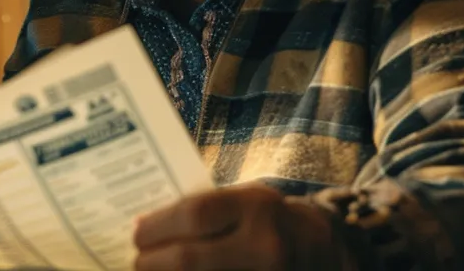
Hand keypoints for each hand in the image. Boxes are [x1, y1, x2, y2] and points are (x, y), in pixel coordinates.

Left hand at [132, 183, 350, 270]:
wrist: (327, 252)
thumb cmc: (271, 222)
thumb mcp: (247, 201)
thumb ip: (204, 210)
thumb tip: (145, 226)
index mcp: (256, 208)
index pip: (193, 215)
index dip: (156, 227)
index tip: (136, 233)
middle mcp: (264, 246)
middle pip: (188, 259)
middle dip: (151, 262)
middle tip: (137, 261)